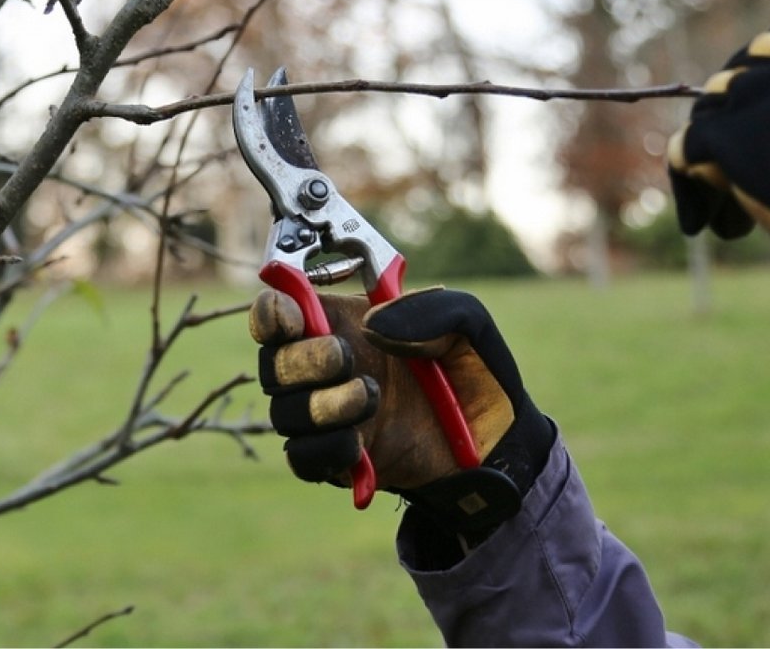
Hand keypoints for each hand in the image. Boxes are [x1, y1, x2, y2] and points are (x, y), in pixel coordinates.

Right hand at [249, 286, 554, 532]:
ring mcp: (326, 415)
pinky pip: (303, 457)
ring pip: (285, 412)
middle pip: (273, 362)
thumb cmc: (476, 375)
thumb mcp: (469, 326)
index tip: (294, 318)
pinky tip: (362, 445)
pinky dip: (327, 449)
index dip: (272, 313)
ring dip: (322, 405)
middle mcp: (323, 367)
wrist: (496, 446)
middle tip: (345, 358)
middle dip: (303, 360)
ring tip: (371, 398)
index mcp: (342, 322)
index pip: (278, 311)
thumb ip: (430, 310)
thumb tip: (372, 325)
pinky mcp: (335, 460)